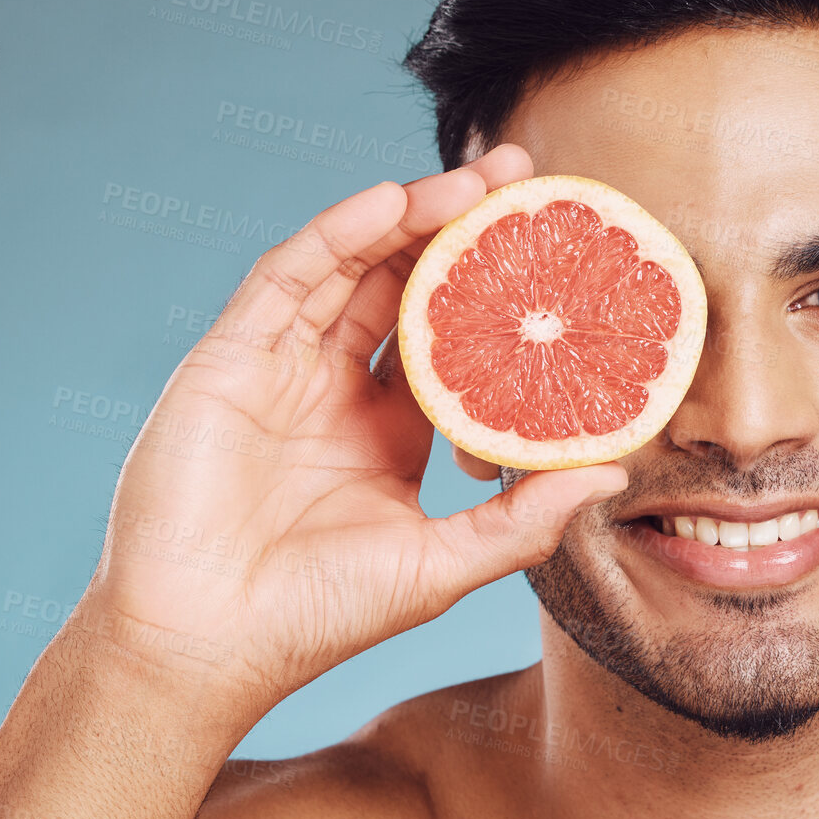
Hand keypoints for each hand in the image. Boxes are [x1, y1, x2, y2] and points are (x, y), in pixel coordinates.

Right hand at [71, 145, 626, 719]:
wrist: (201, 644)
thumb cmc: (317, 616)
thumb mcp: (442, 563)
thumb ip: (524, 517)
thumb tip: (617, 471)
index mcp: (388, 432)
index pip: (453, 338)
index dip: (500, 291)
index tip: (560, 250)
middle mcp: (337, 389)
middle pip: (407, 284)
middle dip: (462, 229)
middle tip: (523, 175)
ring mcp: (283, 367)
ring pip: (354, 266)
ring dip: (411, 216)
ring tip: (476, 177)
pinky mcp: (231, 356)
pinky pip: (288, 277)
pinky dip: (338, 234)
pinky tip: (390, 201)